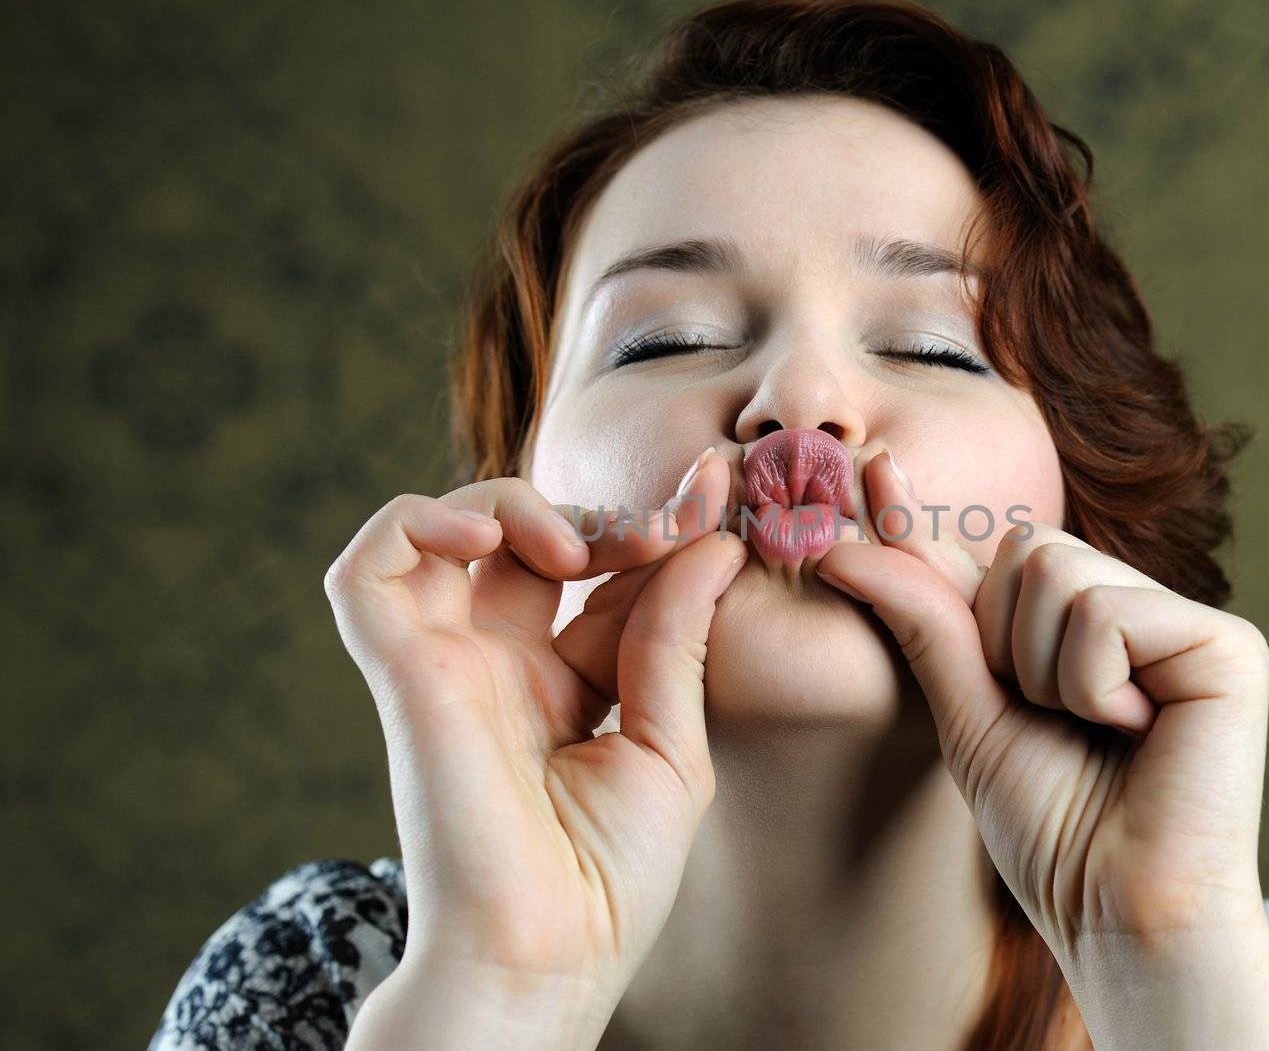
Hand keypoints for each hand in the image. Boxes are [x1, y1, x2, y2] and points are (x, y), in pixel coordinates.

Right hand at [324, 450, 743, 1047]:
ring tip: (571, 543)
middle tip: (662, 527)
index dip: (655, 529)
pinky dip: (415, 523)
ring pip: (440, 532)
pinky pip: (368, 571)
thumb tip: (713, 544)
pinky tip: (490, 535)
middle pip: (529, 540)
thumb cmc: (610, 878)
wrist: (549, 955)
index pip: (600, 575)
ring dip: (506, 503)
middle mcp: (499, 666)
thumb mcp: (669, 744)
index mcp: (561, 685)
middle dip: (600, 514)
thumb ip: (677, 640)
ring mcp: (448, 665)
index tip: (717, 497)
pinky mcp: (404, 674)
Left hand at [816, 451, 1268, 1047]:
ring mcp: (1184, 622)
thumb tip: (846, 543)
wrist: (1115, 907)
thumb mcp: (968, 713)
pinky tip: (1136, 732)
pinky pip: (1105, 611)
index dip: (929, 522)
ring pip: (1058, 572)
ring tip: (1097, 731)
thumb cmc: (1052, 826)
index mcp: (1082, 629)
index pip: (994, 556)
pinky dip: (1091, 683)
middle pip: (1027, 549)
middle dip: (1006, 645)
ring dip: (1046, 671)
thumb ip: (926, 620)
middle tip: (1054, 720)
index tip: (872, 465)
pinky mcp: (1226, 643)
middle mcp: (1138, 610)